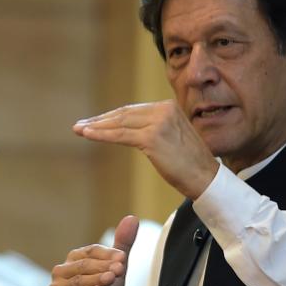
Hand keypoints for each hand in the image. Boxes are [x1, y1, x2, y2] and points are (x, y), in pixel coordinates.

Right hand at [48, 215, 138, 285]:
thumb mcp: (116, 271)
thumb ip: (122, 246)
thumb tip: (132, 218)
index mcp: (74, 260)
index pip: (90, 251)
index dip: (107, 255)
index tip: (123, 260)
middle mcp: (61, 272)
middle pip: (83, 265)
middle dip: (104, 267)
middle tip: (121, 270)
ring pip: (78, 281)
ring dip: (96, 279)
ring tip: (112, 279)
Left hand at [73, 101, 218, 199]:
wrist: (205, 177)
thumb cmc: (190, 164)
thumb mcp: (172, 138)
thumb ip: (155, 129)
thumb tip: (131, 130)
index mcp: (168, 107)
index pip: (133, 110)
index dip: (111, 116)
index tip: (94, 122)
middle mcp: (163, 110)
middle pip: (124, 114)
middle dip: (100, 120)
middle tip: (80, 125)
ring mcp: (158, 122)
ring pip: (120, 123)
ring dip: (96, 127)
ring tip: (79, 130)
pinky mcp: (152, 137)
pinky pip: (121, 135)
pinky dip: (102, 135)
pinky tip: (88, 135)